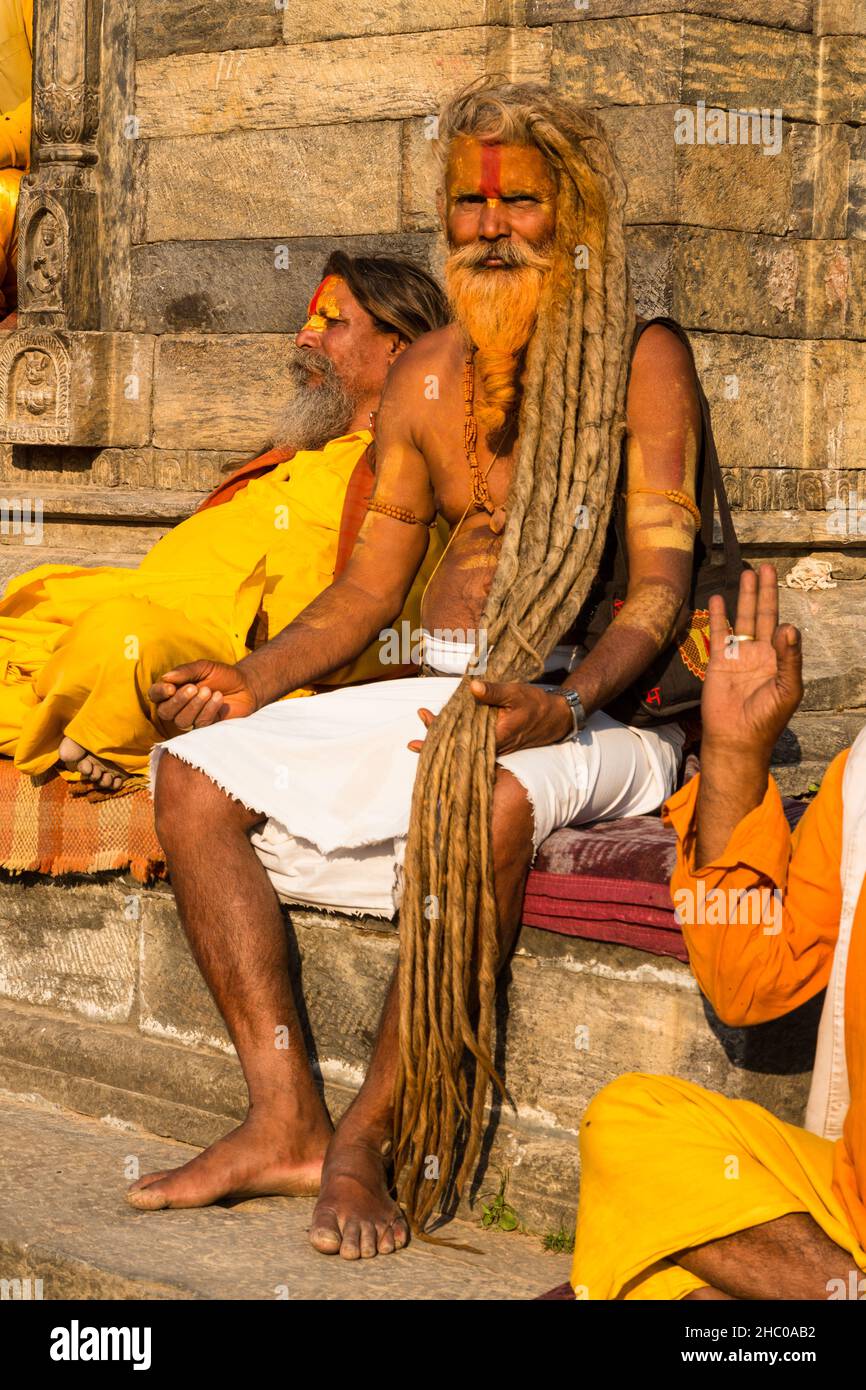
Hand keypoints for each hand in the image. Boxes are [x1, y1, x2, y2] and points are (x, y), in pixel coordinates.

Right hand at [148, 660, 258, 734]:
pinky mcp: (206, 727)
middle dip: (178, 701)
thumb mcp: (204, 667)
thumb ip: (185, 671)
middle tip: (193, 688)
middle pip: (165, 712)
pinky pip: (200, 724)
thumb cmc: (222, 675)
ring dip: (194, 705)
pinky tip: (218, 698)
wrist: (246, 686)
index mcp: (173, 690)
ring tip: (208, 691)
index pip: (155, 695)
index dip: (159, 693)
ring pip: (181, 720)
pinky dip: (208, 709)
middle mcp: (179, 707)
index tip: (170, 687)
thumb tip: (165, 678)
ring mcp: (192, 718)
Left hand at [408, 679, 572, 754]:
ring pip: (464, 747)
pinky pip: (472, 744)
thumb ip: (494, 691)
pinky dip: (458, 738)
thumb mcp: (515, 693)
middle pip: (458, 747)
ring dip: (444, 739)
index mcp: (494, 736)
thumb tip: (472, 686)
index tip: (425, 724)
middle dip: (436, 741)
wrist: (555, 718)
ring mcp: (493, 748)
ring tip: (424, 724)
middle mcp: (492, 747)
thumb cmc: (535, 704)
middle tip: (415, 735)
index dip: (441, 735)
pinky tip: (445, 729)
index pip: (462, 739)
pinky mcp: (495, 745)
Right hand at [702, 563, 802, 757]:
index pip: (780, 625)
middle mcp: (759, 653)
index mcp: (778, 659)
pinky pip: (718, 634)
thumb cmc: (767, 718)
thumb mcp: (788, 688)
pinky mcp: (718, 662)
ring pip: (741, 620)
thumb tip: (788, 626)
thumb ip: (790, 658)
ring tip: (745, 575)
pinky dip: (717, 616)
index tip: (777, 582)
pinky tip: (716, 599)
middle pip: (761, 615)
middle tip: (763, 568)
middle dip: (762, 592)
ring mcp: (738, 656)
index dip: (778, 604)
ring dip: (743, 598)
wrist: (736, 737)